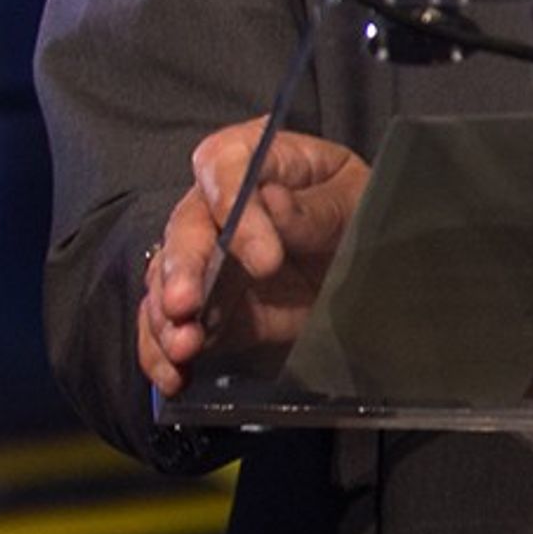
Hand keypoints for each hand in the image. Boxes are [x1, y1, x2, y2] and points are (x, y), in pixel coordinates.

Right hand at [135, 118, 370, 397]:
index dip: (231, 204)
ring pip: (166, 279)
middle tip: (187, 303)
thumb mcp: (355, 202)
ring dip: (166, 316)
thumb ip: (315, 209)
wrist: (369, 264)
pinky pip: (170, 325)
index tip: (262, 255)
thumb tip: (270, 203)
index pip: (225, 164)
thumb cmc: (360, 212)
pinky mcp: (207, 307)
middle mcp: (218, 204)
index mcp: (259, 158)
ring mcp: (207, 257)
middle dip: (183, 267)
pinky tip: (174, 375)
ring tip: (183, 347)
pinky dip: (163, 352)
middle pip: (185, 227)